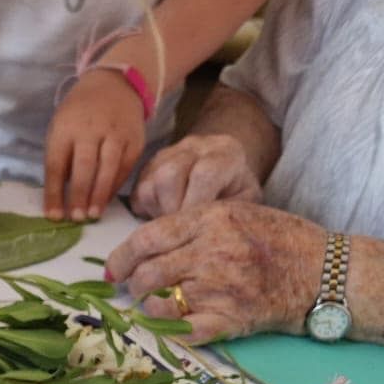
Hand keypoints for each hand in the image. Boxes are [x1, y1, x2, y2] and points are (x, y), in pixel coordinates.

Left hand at [44, 67, 146, 221]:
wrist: (114, 86)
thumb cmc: (79, 114)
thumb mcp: (61, 128)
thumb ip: (60, 159)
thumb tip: (58, 198)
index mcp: (65, 127)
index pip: (56, 164)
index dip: (54, 192)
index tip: (53, 216)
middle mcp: (91, 129)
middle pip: (84, 166)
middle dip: (79, 194)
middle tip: (76, 218)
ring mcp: (115, 134)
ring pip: (107, 168)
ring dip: (99, 195)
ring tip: (93, 215)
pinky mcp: (134, 140)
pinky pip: (124, 168)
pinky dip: (114, 186)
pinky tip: (106, 201)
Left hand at [105, 200, 325, 343]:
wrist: (325, 271)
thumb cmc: (280, 238)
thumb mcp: (237, 212)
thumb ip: (193, 225)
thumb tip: (146, 246)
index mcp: (210, 219)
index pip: (146, 239)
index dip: (121, 257)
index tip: (113, 269)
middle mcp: (212, 253)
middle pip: (148, 275)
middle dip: (134, 286)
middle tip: (136, 289)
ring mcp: (222, 288)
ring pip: (160, 304)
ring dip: (152, 308)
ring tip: (158, 305)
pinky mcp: (232, 319)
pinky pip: (184, 331)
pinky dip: (174, 330)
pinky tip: (178, 324)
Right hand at [130, 133, 262, 217]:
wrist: (226, 175)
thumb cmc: (237, 195)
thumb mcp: (246, 204)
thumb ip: (228, 214)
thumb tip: (205, 236)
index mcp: (226, 152)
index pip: (204, 173)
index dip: (196, 204)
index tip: (196, 226)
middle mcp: (195, 146)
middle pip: (168, 175)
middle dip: (172, 210)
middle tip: (183, 228)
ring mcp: (167, 154)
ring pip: (148, 186)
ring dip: (159, 213)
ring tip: (176, 222)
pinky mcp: (147, 168)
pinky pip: (137, 194)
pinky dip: (147, 212)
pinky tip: (165, 216)